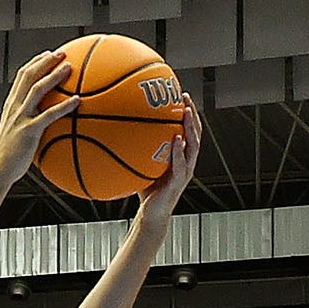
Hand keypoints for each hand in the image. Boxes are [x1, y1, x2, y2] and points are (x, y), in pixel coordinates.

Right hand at [0, 50, 76, 184]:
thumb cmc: (9, 158)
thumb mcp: (17, 135)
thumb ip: (30, 124)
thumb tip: (49, 124)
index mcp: (11, 106)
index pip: (22, 76)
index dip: (36, 62)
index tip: (49, 54)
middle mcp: (14, 107)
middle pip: (29, 76)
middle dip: (46, 61)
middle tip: (62, 53)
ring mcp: (20, 118)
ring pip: (37, 89)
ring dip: (54, 76)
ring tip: (70, 67)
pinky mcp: (29, 131)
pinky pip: (49, 114)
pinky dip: (64, 106)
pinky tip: (78, 101)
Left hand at [137, 104, 204, 221]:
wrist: (151, 213)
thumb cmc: (146, 190)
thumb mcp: (139, 164)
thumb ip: (133, 150)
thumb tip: (113, 131)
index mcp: (180, 155)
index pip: (187, 129)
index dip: (186, 112)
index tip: (179, 94)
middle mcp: (186, 160)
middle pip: (195, 132)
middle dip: (191, 113)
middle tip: (185, 96)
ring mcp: (185, 170)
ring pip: (194, 145)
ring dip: (191, 127)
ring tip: (186, 111)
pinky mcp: (179, 181)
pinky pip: (181, 163)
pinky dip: (179, 150)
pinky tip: (176, 138)